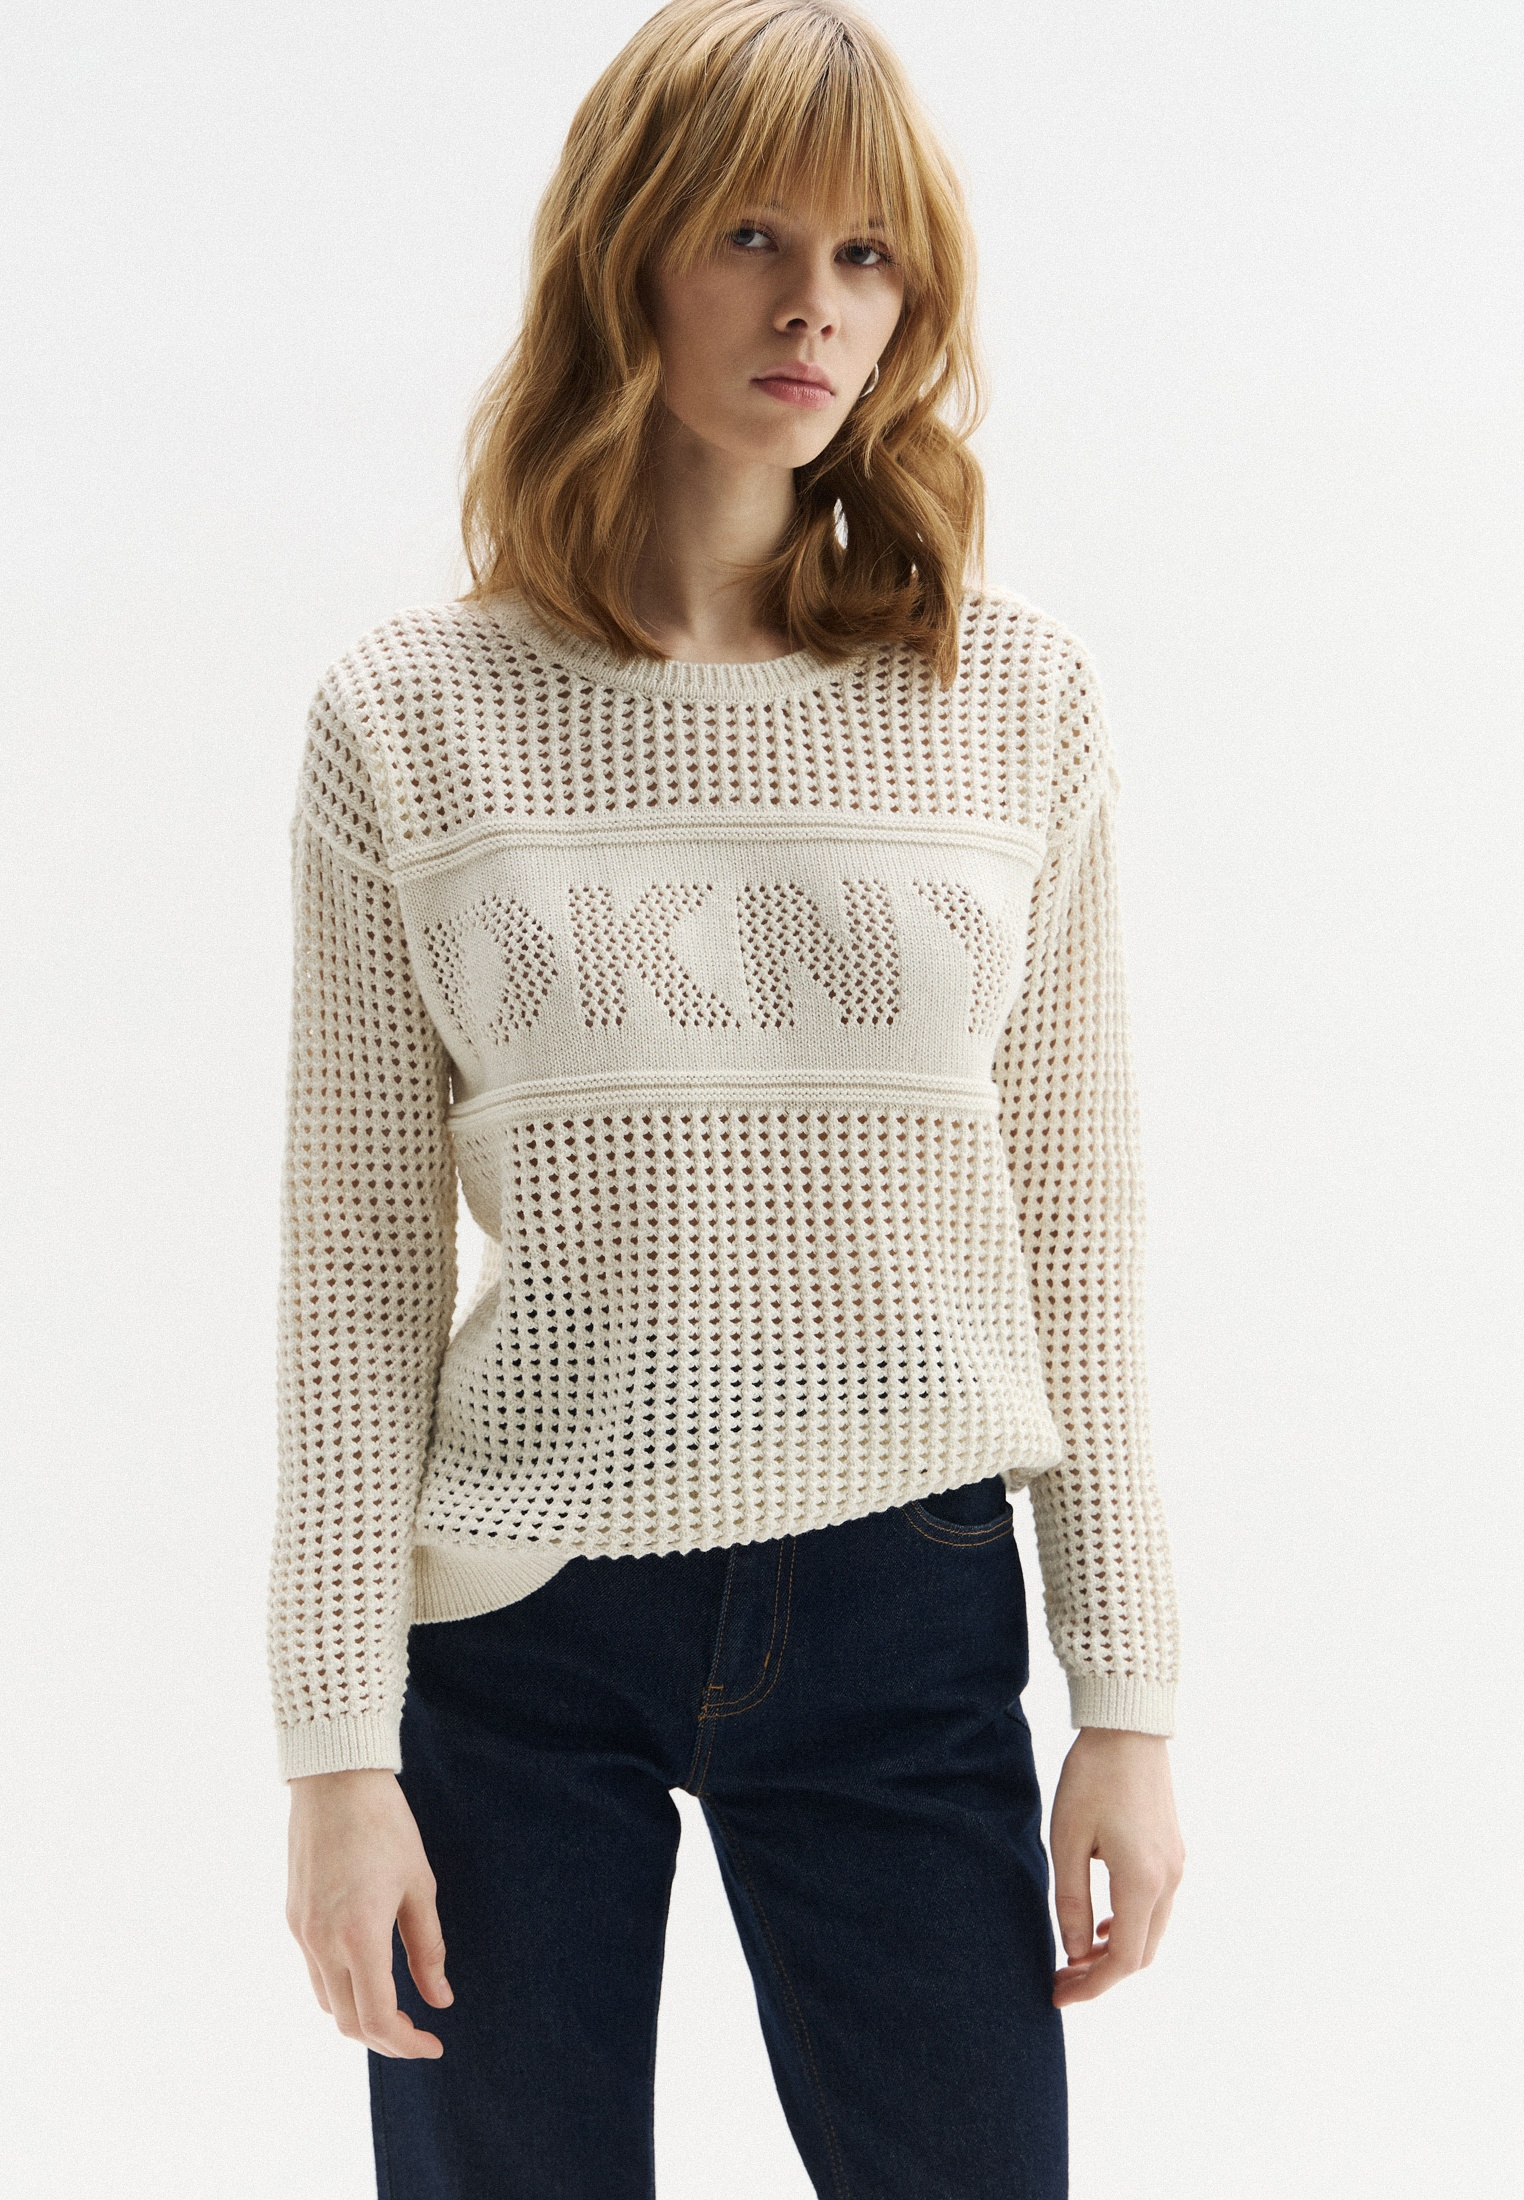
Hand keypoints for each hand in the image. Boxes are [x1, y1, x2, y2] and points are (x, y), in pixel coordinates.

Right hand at [285, 1767, 453, 2056]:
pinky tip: (368, 1971)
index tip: (434, 2045)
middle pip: (349, 2022)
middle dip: (385, 2038)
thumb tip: (441, 1999)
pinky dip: (341, 1988)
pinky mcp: (292, 1918)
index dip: (406, 2044)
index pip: (377, 2018)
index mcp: (359, 1935)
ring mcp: (302, 1931)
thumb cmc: (386, 1825)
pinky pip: (314, 1973)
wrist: (335, 1780)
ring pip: (328, 2001)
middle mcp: (322, 1941)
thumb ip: (428, 1949)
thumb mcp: (420, 1886)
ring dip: (360, 2016)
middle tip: (419, 2033)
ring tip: (397, 2005)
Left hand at [1048, 1728, 1183, 2006]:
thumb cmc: (1092, 1778)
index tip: (1057, 1996)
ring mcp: (1176, 1865)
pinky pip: (1155, 1907)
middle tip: (1061, 1980)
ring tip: (1074, 1956)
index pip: (1123, 1960)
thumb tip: (1075, 1953)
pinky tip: (1100, 1924)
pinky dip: (1129, 1926)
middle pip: (1142, 1954)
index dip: (1091, 1986)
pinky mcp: (1173, 1851)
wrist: (1128, 1727)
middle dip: (1102, 1975)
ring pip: (1151, 1932)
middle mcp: (1168, 1880)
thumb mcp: (1067, 1840)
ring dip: (1115, 1952)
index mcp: (1142, 1881)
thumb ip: (1072, 1902)